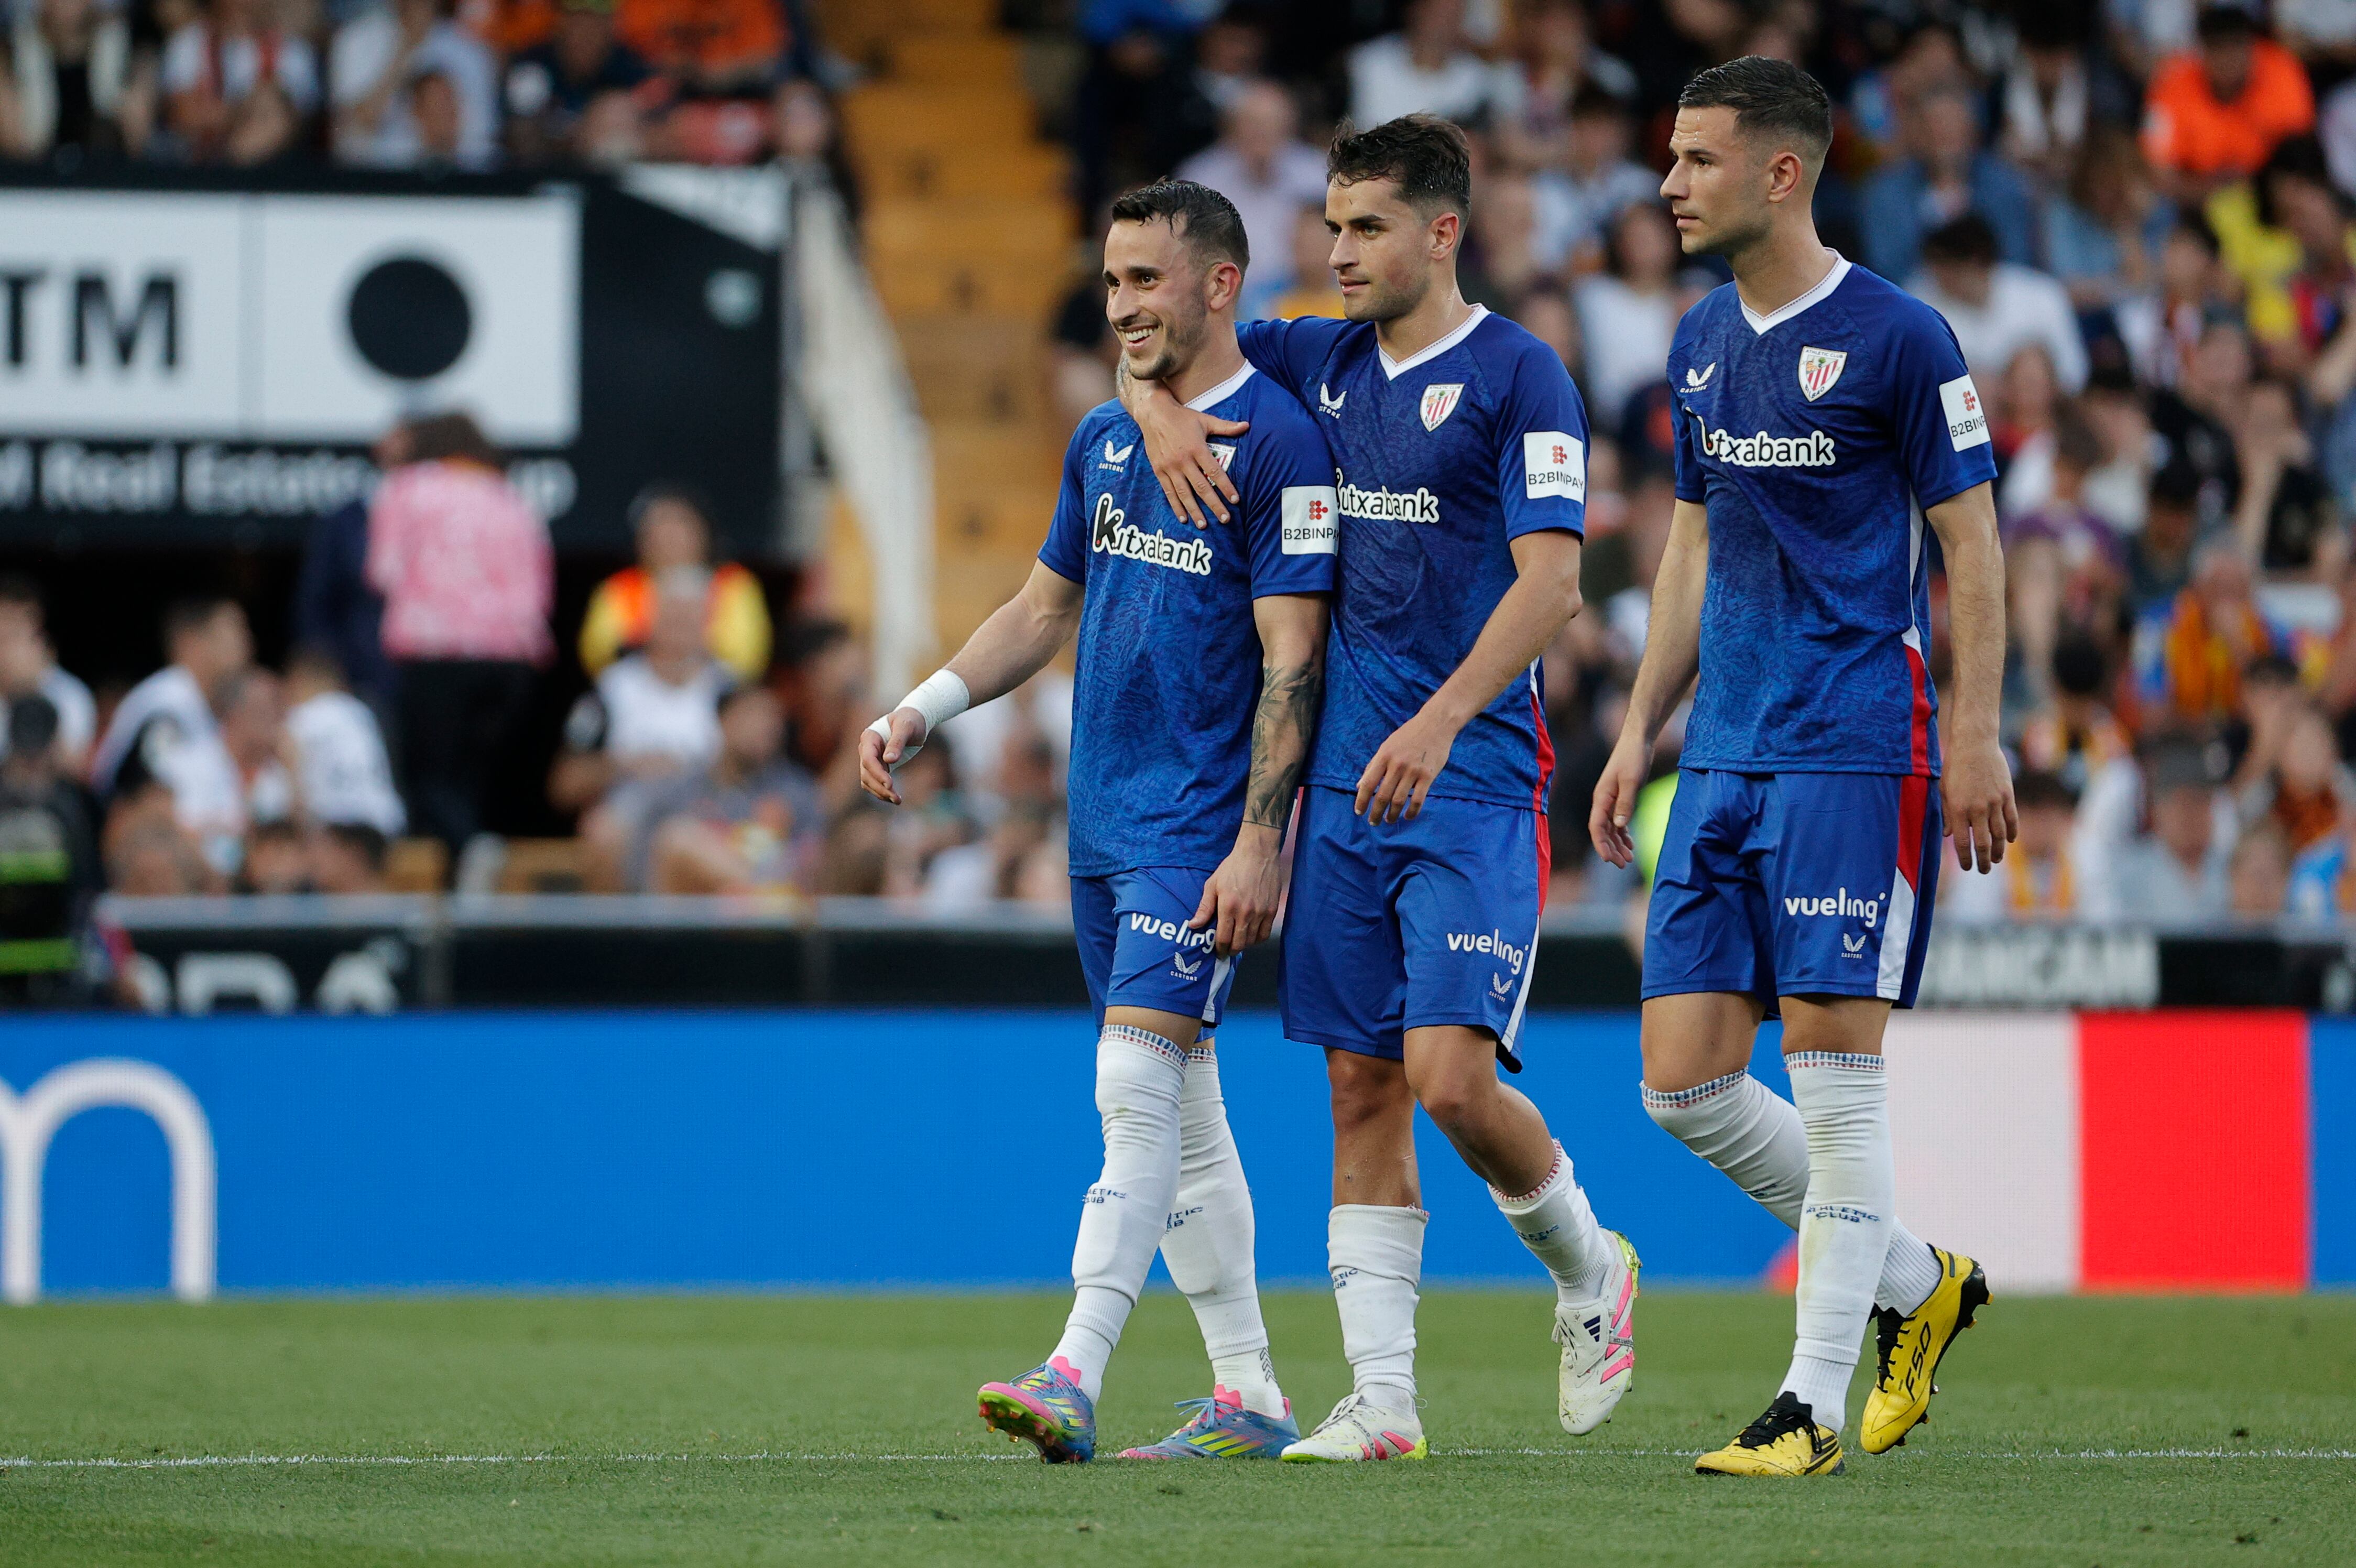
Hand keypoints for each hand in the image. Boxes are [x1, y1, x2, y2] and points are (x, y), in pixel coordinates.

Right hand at [855, 708, 926, 805]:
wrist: (914, 720)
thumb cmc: (911, 720)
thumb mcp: (906, 727)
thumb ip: (897, 742)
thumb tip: (889, 760)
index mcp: (869, 737)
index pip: (868, 759)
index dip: (878, 774)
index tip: (891, 784)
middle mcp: (866, 749)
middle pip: (866, 773)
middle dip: (880, 787)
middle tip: (897, 798)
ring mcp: (870, 758)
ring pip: (868, 781)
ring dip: (880, 793)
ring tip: (898, 800)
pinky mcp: (877, 766)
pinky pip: (874, 783)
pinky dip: (882, 792)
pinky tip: (894, 798)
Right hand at [1137, 391, 1248, 527]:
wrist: (1154, 414)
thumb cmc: (1182, 417)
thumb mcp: (1205, 420)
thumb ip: (1226, 427)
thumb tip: (1246, 426)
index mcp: (1197, 448)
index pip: (1214, 472)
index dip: (1226, 487)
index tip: (1235, 500)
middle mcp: (1183, 460)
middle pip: (1201, 487)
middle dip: (1214, 505)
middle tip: (1224, 519)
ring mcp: (1170, 467)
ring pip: (1184, 493)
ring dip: (1195, 511)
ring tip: (1204, 525)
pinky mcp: (1159, 471)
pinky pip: (1169, 492)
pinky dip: (1176, 506)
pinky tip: (1183, 517)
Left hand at [1189, 826, 1285, 954]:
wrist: (1258, 853)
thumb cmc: (1233, 867)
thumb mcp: (1213, 884)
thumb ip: (1204, 907)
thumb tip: (1193, 925)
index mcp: (1228, 906)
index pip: (1224, 938)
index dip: (1219, 949)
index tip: (1217, 951)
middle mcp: (1245, 912)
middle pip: (1239, 943)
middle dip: (1231, 950)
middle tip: (1227, 950)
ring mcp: (1261, 912)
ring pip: (1252, 941)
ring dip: (1244, 945)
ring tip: (1238, 942)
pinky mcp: (1272, 910)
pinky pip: (1265, 933)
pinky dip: (1257, 938)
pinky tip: (1251, 935)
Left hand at [1354, 707, 1459, 823]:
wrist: (1435, 724)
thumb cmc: (1408, 735)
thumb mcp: (1386, 746)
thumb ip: (1373, 766)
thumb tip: (1359, 785)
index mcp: (1384, 756)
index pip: (1368, 783)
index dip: (1361, 800)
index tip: (1359, 812)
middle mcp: (1397, 764)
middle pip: (1382, 795)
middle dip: (1375, 812)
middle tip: (1373, 822)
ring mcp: (1413, 771)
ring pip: (1399, 800)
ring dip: (1392, 814)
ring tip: (1389, 820)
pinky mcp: (1428, 776)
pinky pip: (1418, 799)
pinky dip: (1412, 812)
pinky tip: (1407, 817)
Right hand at [1589, 730, 1651, 868]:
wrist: (1637, 740)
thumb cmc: (1633, 758)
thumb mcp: (1632, 781)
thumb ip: (1625, 804)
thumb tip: (1619, 826)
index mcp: (1601, 798)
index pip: (1596, 827)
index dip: (1601, 845)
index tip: (1609, 860)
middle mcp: (1603, 801)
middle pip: (1602, 832)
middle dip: (1611, 849)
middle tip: (1623, 865)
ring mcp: (1610, 800)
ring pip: (1610, 828)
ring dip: (1618, 844)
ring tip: (1629, 859)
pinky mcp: (1620, 797)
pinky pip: (1618, 821)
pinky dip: (1623, 834)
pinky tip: (1630, 843)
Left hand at [1943, 735, 2016, 872]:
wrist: (1975, 744)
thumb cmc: (1954, 767)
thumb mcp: (1943, 790)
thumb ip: (1947, 814)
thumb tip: (1949, 835)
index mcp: (1959, 810)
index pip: (1963, 843)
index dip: (1966, 859)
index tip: (1967, 867)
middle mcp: (1978, 809)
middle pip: (1984, 844)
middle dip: (1984, 861)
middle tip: (1983, 870)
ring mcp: (1995, 803)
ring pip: (2000, 835)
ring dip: (1999, 851)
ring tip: (1996, 860)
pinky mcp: (2008, 795)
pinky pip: (2012, 819)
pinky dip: (2012, 832)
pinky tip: (2010, 841)